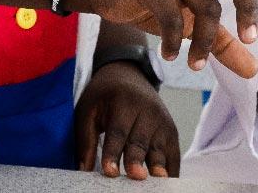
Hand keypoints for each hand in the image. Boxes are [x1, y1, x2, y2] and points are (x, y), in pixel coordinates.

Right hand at [66, 0, 257, 77]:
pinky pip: (173, 18)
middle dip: (249, 5)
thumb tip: (254, 70)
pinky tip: (172, 56)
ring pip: (207, 7)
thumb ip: (224, 45)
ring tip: (197, 68)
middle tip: (249, 38)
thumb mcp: (193, 24)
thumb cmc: (157, 3)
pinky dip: (176, 43)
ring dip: (206, 44)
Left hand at [75, 62, 179, 178]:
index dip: (113, 153)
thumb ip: (86, 140)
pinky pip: (173, 153)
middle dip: (137, 160)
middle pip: (140, 141)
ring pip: (159, 148)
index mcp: (124, 102)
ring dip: (158, 167)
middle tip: (135, 176)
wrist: (129, 76)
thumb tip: (84, 170)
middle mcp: (148, 110)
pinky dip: (171, 169)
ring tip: (157, 182)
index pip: (118, 131)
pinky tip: (165, 184)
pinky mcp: (172, 131)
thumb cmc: (105, 96)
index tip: (109, 172)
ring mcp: (163, 121)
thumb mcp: (89, 110)